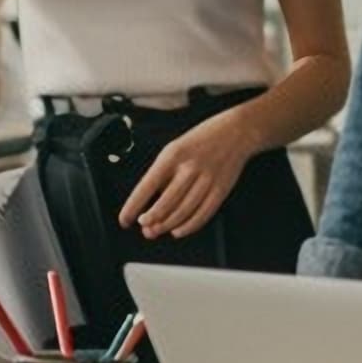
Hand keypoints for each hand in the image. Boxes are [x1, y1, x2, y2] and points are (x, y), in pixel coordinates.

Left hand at [116, 114, 260, 239]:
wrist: (236, 132)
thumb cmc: (201, 140)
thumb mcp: (175, 149)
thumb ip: (163, 174)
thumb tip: (148, 202)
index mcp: (173, 155)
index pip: (147, 185)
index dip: (133, 206)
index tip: (125, 219)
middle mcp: (189, 167)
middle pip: (166, 202)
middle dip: (151, 219)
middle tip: (144, 227)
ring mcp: (207, 179)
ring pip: (183, 211)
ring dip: (167, 225)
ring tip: (157, 230)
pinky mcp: (221, 189)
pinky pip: (203, 213)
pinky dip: (189, 226)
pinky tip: (178, 230)